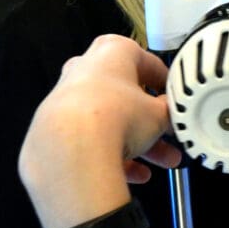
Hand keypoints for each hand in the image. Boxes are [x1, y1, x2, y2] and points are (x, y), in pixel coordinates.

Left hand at [19, 35, 179, 227]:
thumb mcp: (159, 114)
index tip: (175, 100)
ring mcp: (65, 100)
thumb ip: (169, 111)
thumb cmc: (117, 117)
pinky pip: (89, 140)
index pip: (146, 62)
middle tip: (170, 136)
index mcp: (112, 52)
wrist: (72, 150)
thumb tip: (172, 114)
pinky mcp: (52, 130)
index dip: (166, 85)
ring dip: (137, 142)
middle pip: (125, 96)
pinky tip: (135, 175)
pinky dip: (112, 155)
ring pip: (108, 120)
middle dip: (150, 121)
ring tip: (163, 163)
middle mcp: (84, 70)